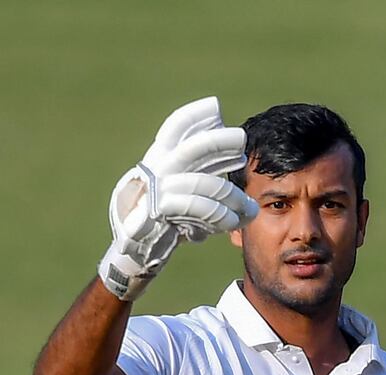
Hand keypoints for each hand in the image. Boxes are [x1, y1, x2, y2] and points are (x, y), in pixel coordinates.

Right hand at [98, 97, 257, 299]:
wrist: (134, 255)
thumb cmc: (160, 222)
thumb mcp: (177, 192)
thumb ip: (196, 173)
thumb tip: (231, 151)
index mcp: (155, 162)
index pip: (171, 131)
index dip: (191, 116)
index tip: (214, 106)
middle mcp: (152, 172)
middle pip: (187, 149)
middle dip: (215, 141)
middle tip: (241, 138)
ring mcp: (152, 193)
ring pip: (201, 184)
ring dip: (231, 196)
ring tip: (250, 208)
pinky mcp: (156, 216)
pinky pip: (196, 210)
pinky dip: (220, 216)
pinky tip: (234, 222)